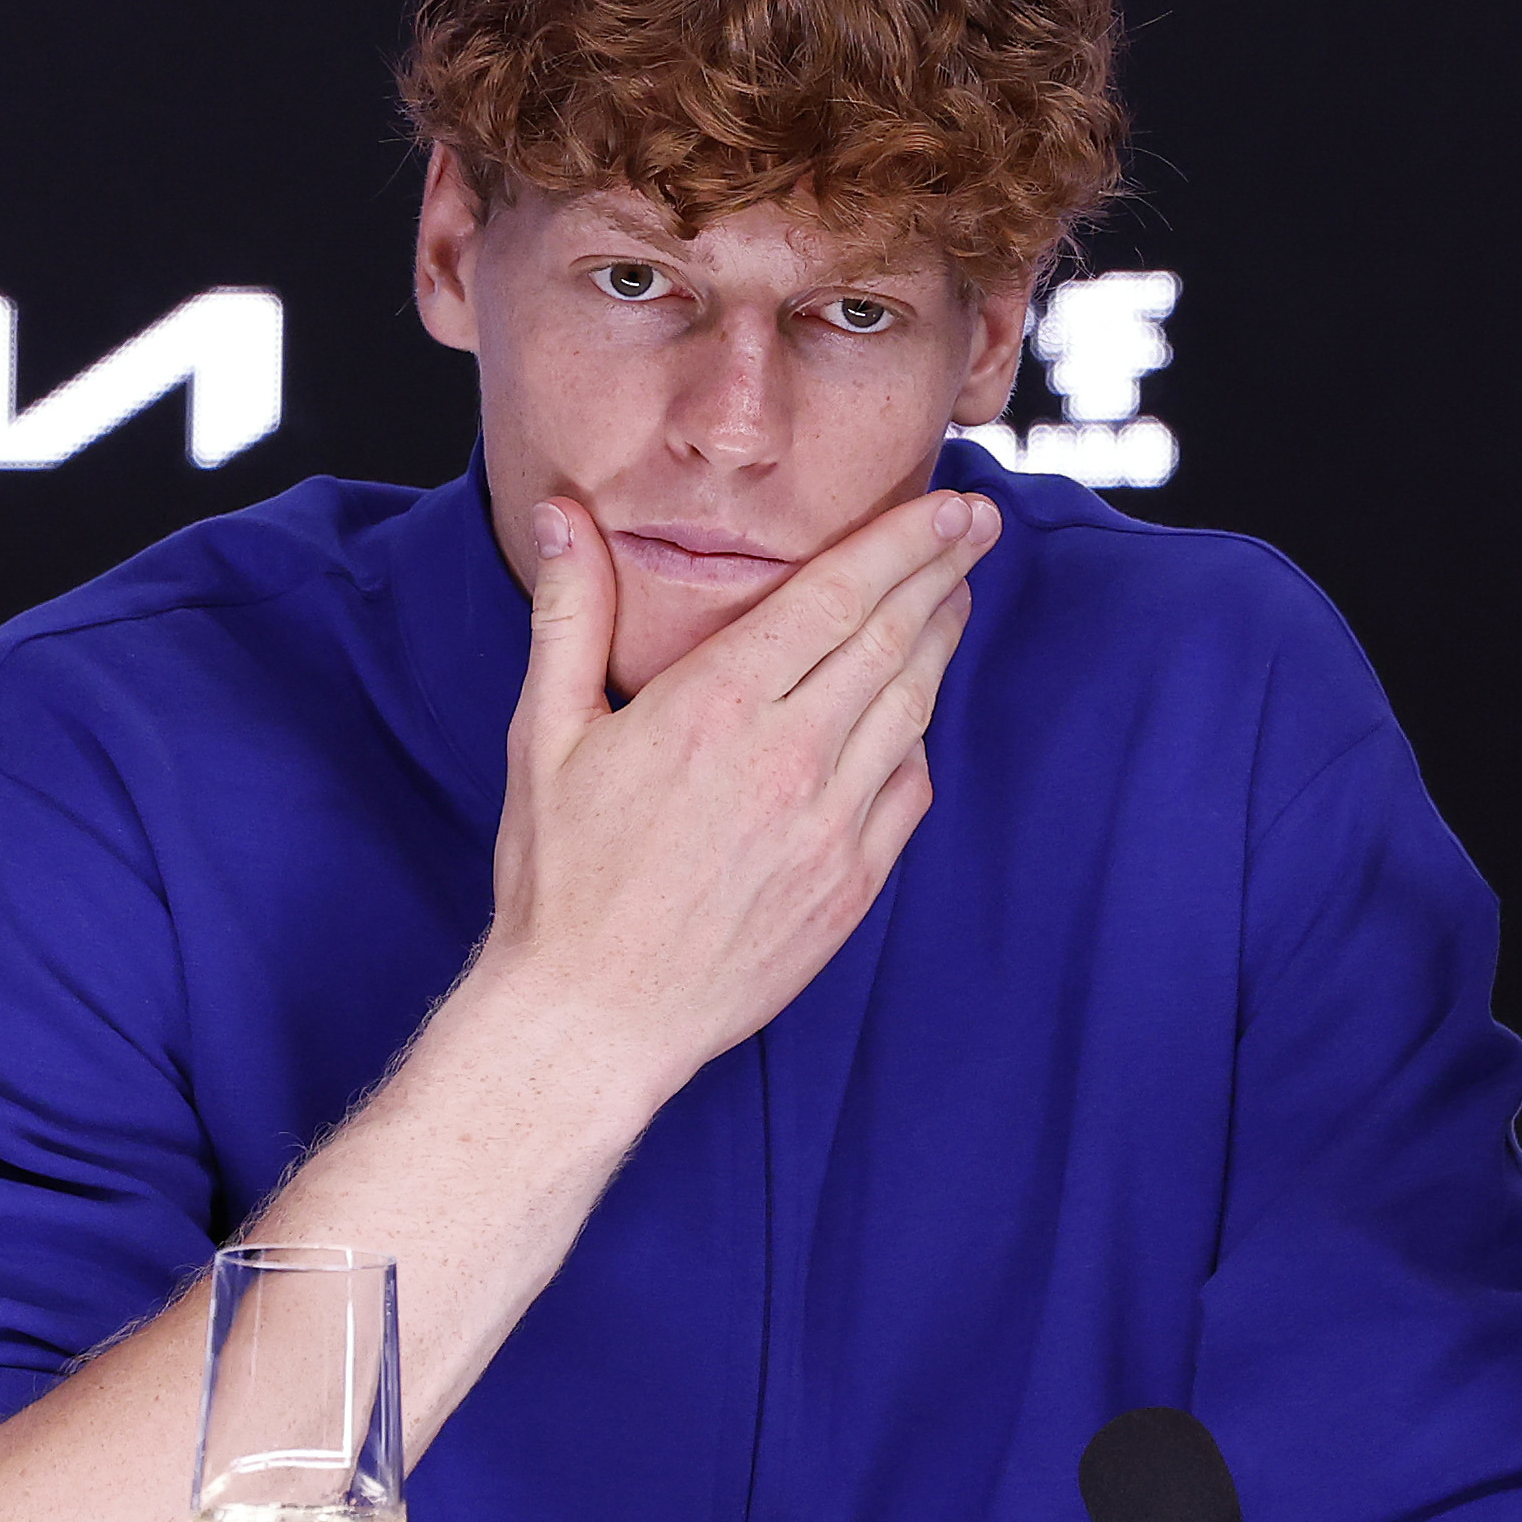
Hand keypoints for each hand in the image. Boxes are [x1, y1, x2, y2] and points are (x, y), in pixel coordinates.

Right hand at [471, 486, 1000, 1111]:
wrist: (594, 1018)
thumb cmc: (560, 879)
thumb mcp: (544, 734)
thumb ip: (569, 615)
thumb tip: (556, 516)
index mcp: (716, 707)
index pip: (835, 595)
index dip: (902, 541)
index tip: (947, 504)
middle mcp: (788, 758)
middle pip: (891, 639)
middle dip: (941, 571)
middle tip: (976, 525)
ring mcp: (830, 825)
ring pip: (911, 708)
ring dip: (940, 643)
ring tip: (954, 597)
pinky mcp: (851, 884)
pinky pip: (908, 791)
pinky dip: (918, 738)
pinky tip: (914, 711)